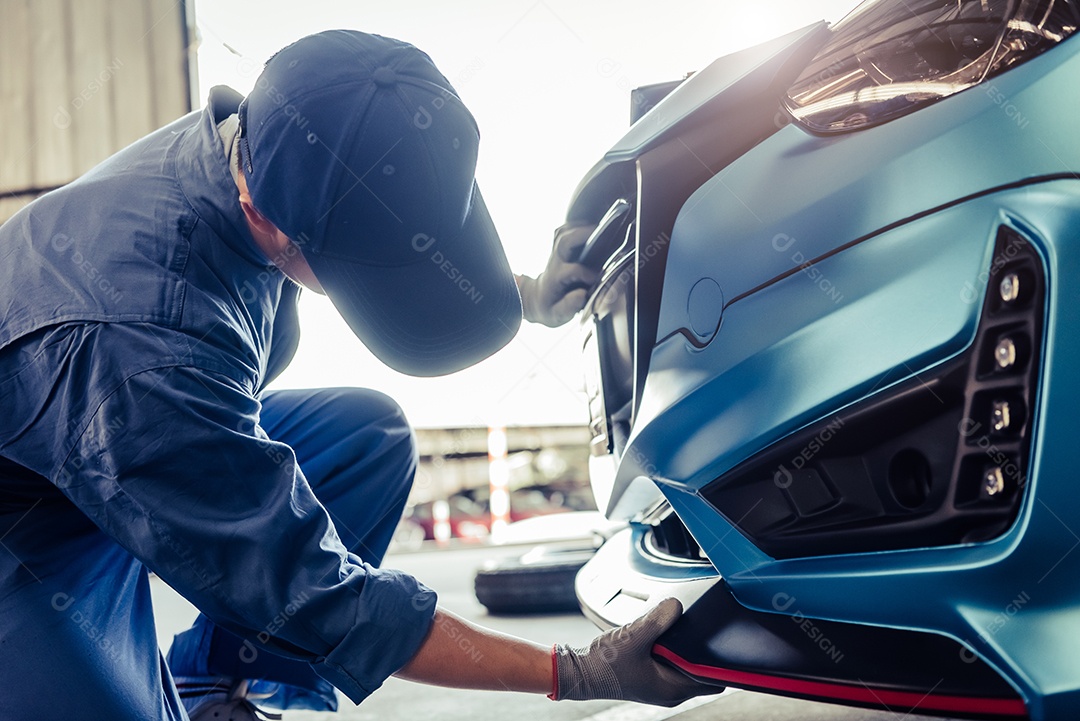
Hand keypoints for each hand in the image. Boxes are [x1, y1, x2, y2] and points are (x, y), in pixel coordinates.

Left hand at [517, 224, 599, 327]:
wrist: (536, 300)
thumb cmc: (549, 308)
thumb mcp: (556, 315)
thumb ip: (568, 306)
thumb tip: (582, 294)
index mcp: (556, 278)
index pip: (573, 270)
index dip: (588, 273)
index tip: (599, 279)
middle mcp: (555, 262)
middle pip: (565, 241)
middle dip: (583, 235)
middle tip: (602, 236)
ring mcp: (555, 253)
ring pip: (563, 232)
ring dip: (580, 228)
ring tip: (598, 229)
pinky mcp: (558, 248)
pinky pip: (564, 230)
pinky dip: (576, 226)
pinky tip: (589, 229)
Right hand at [550, 598, 721, 706]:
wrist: (580, 671)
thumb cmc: (604, 665)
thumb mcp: (634, 637)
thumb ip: (657, 620)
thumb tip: (676, 605)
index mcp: (673, 689)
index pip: (713, 679)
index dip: (722, 662)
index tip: (725, 640)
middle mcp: (671, 690)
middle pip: (702, 670)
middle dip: (704, 651)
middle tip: (702, 627)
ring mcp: (661, 683)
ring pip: (686, 664)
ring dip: (685, 648)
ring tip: (680, 627)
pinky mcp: (651, 674)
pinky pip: (672, 660)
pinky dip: (672, 648)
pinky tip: (663, 633)